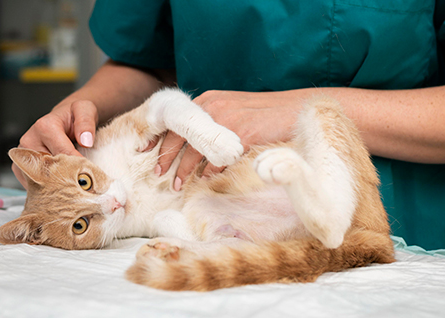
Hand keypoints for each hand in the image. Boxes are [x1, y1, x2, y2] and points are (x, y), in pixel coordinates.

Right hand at [13, 100, 98, 188]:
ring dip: (56, 186)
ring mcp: (23, 155)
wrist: (63, 119)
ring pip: (40, 179)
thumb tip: (85, 141)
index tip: (90, 176)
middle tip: (82, 185)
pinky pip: (33, 183)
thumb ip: (86, 123)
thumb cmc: (74, 116)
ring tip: (71, 186)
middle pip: (49, 169)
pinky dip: (47, 188)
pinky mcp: (20, 166)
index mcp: (44, 127)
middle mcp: (29, 141)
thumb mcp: (85, 110)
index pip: (62, 155)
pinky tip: (59, 186)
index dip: (78, 167)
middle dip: (67, 179)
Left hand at [152, 90, 302, 189]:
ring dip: (184, 170)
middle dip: (167, 158)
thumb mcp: (234, 111)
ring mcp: (226, 119)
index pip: (175, 120)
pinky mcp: (241, 134)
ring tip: (177, 185)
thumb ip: (213, 122)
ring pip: (195, 150)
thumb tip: (195, 146)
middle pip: (179, 136)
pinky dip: (210, 170)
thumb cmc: (266, 115)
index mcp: (209, 100)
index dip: (159, 139)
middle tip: (159, 174)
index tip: (146, 153)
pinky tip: (206, 179)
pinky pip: (218, 158)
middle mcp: (213, 107)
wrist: (297, 111)